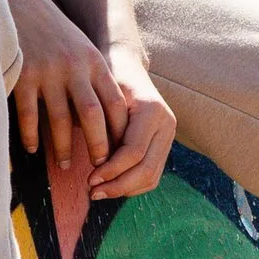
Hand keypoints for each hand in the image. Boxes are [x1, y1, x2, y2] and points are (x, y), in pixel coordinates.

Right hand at [8, 0, 125, 171]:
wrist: (20, 3)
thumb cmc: (55, 33)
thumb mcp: (82, 50)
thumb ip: (94, 80)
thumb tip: (103, 121)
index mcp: (93, 62)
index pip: (114, 103)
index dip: (119, 131)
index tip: (120, 153)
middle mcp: (74, 67)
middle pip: (92, 115)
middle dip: (97, 145)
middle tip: (99, 167)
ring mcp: (47, 72)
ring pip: (60, 120)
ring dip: (64, 147)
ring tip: (65, 165)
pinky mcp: (23, 75)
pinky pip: (29, 113)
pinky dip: (31, 135)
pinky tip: (33, 149)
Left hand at [86, 56, 174, 201]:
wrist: (126, 66)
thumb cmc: (105, 80)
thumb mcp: (99, 96)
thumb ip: (100, 127)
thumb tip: (95, 164)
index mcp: (152, 110)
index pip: (133, 152)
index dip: (111, 170)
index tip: (90, 179)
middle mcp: (166, 123)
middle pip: (146, 169)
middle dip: (118, 186)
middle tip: (92, 192)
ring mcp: (169, 135)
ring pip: (151, 176)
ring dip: (124, 190)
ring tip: (99, 192)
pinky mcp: (165, 144)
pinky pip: (152, 175)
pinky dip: (132, 186)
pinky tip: (112, 186)